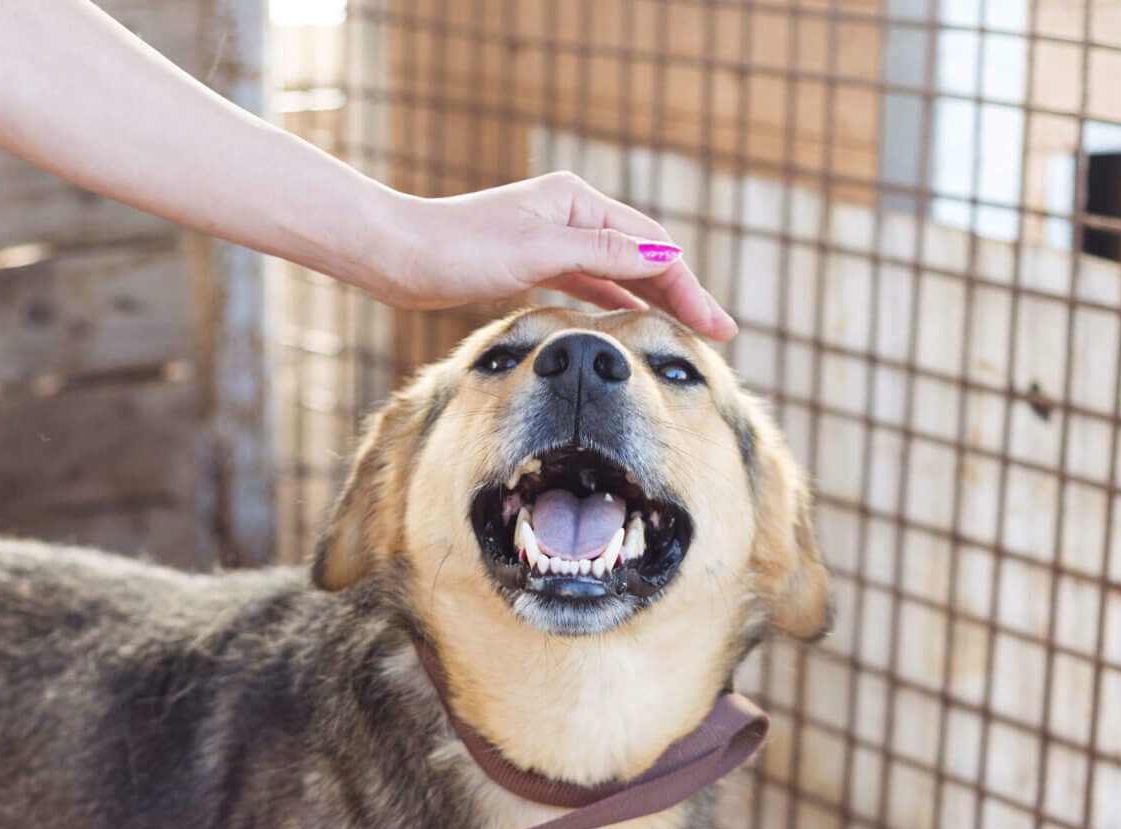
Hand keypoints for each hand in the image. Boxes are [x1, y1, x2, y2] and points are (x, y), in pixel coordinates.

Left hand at [368, 172, 735, 341]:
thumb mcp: (538, 251)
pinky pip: (592, 281)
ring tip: (690, 330)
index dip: (688, 286)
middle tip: (721, 334)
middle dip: (683, 294)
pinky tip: (635, 320)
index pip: (650, 245)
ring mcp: (554, 238)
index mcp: (578, 201)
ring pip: (620, 270)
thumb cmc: (460, 250)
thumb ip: (602, 254)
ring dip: (655, 299)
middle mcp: (572, 214)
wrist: (399, 256)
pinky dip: (618, 299)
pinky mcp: (535, 262)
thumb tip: (662, 257)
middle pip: (642, 256)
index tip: (717, 326)